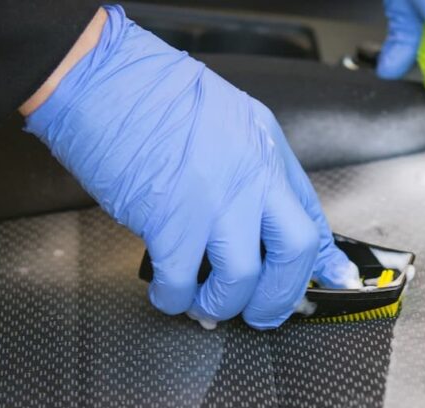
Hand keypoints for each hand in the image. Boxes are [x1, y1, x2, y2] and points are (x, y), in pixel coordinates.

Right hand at [24, 5, 357, 329]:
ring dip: (224, 304)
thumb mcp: (227, 121)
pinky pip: (183, 282)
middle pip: (294, 251)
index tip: (323, 281)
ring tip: (206, 305)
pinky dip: (175, 300)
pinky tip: (169, 294)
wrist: (101, 77)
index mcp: (268, 150)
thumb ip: (251, 171)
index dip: (320, 260)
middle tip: (263, 314)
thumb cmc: (153, 94)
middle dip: (281, 297)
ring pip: (243, 277)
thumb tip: (261, 219)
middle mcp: (251, 174)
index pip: (311, 216)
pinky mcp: (169, 218)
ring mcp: (214, 197)